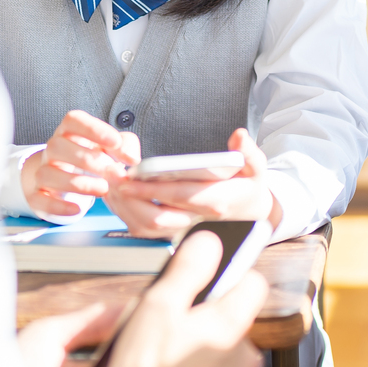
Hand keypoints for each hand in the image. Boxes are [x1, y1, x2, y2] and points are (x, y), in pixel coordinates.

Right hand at [22, 110, 139, 216]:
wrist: (66, 177)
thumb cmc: (92, 157)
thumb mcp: (112, 147)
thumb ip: (126, 146)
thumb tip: (132, 158)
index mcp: (69, 131)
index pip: (73, 120)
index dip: (93, 129)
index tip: (115, 142)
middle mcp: (53, 149)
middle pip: (59, 146)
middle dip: (89, 161)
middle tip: (114, 173)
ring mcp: (42, 171)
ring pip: (47, 173)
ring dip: (76, 183)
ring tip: (102, 189)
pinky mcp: (37, 194)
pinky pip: (39, 199)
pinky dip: (57, 205)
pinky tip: (77, 209)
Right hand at [98, 231, 268, 366]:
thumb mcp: (158, 308)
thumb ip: (189, 270)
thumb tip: (210, 242)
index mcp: (230, 326)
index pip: (253, 284)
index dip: (231, 280)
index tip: (208, 287)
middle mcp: (244, 359)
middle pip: (235, 325)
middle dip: (210, 326)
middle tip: (172, 336)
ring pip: (227, 360)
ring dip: (205, 360)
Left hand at [108, 128, 279, 238]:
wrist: (249, 210)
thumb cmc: (248, 184)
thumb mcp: (256, 166)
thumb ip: (248, 151)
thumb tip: (238, 137)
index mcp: (217, 200)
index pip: (182, 195)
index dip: (156, 189)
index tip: (133, 178)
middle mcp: (198, 218)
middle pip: (159, 217)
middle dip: (134, 199)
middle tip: (114, 180)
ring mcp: (184, 226)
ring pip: (148, 227)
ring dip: (127, 208)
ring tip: (111, 184)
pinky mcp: (173, 229)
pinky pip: (146, 229)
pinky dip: (128, 214)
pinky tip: (118, 194)